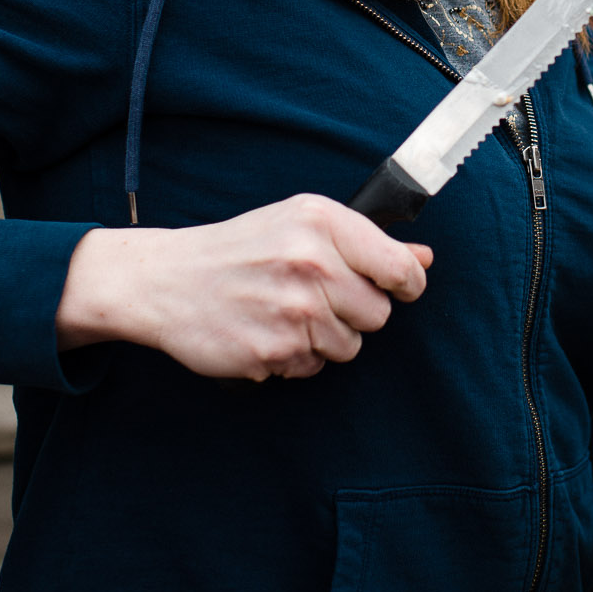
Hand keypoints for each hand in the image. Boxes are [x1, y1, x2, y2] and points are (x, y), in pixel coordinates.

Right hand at [54, 194, 433, 379]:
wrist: (169, 281)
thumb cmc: (242, 249)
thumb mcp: (301, 223)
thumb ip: (366, 242)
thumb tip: (423, 258)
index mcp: (322, 223)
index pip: (399, 267)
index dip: (407, 283)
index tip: (399, 288)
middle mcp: (312, 263)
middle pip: (378, 314)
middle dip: (354, 311)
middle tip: (314, 296)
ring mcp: (293, 311)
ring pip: (349, 346)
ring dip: (324, 338)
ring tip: (285, 312)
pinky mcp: (273, 351)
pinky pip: (312, 368)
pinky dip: (295, 357)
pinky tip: (266, 331)